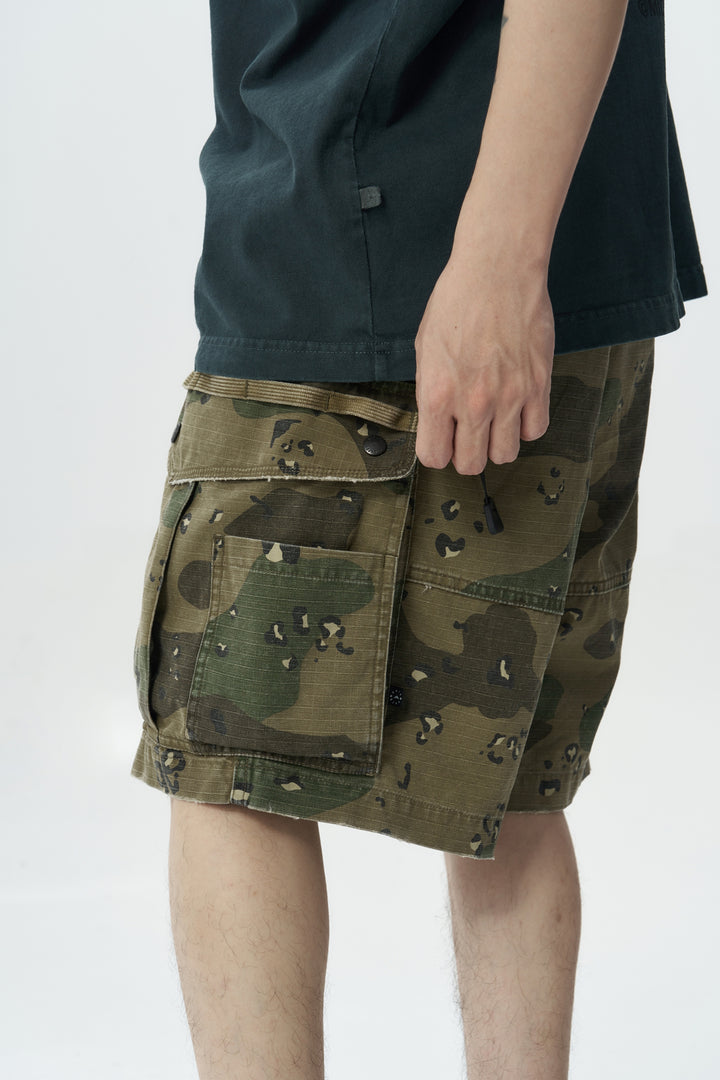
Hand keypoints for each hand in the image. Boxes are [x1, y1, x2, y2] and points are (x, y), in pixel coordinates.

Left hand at [414, 243, 555, 473]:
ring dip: (498, 443)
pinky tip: (519, 408)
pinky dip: (527, 425)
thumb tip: (438, 421)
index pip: (434, 457)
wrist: (497, 271)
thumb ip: (431, 391)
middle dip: (467, 454)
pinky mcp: (538, 385)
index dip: (438, 452)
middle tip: (469, 435)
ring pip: (506, 454)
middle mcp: (473, 403)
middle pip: (472, 464)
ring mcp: (509, 396)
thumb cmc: (457, 302)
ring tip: (495, 422)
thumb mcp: (426, 349)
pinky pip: (536, 429)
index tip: (443, 440)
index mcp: (438, 395)